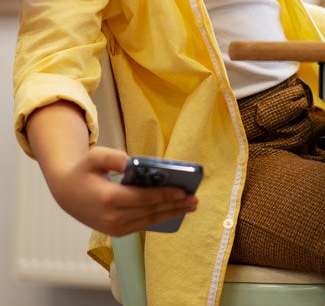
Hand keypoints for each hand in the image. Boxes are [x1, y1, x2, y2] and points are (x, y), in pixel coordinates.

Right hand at [47, 146, 197, 236]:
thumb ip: (111, 157)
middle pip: (150, 211)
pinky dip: (161, 218)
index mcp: (108, 199)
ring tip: (191, 206)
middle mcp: (112, 217)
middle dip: (175, 205)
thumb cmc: (84, 171)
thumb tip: (130, 162)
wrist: (66, 193)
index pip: (143, 198)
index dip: (165, 196)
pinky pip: (144, 225)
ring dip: (172, 213)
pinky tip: (176, 211)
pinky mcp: (117, 232)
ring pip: (150, 220)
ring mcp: (114, 227)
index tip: (183, 191)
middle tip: (195, 199)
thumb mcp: (94, 156)